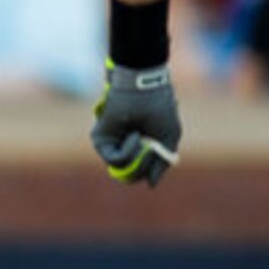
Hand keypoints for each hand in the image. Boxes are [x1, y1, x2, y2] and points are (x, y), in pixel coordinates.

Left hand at [90, 62, 180, 186]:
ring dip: (138, 157)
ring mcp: (111, 142)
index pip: (142, 169)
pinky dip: (128, 151)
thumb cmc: (159, 107)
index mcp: (139, 144)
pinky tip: (135, 135)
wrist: (142, 84)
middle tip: (150, 147)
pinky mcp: (100, 138)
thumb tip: (150, 185)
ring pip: (123, 170)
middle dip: (145, 165)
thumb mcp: (168, 138)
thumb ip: (161, 163)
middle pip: (131, 174)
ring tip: (143, 138)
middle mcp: (123, 144)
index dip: (152, 167)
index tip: (158, 152)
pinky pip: (113, 159)